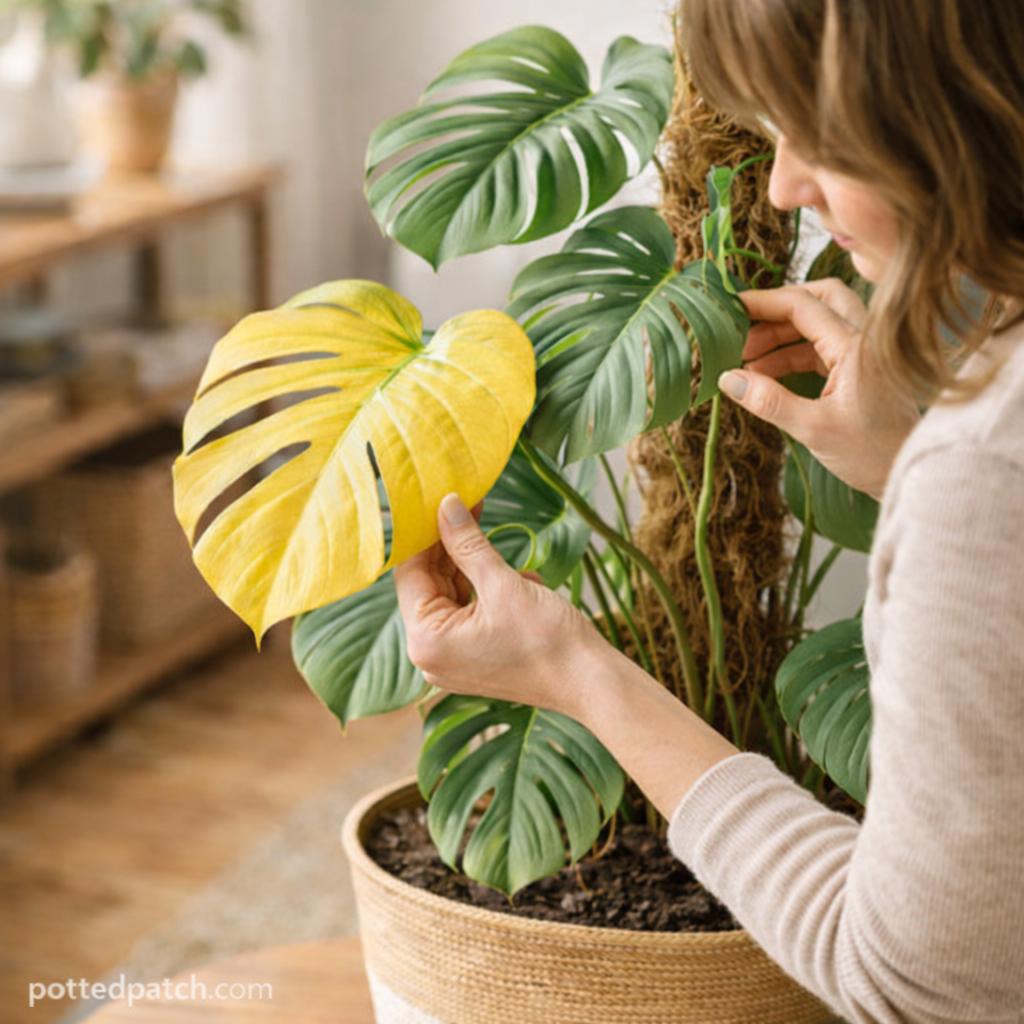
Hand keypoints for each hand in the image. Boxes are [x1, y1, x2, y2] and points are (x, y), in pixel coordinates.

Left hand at [394, 493, 597, 713]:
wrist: (591, 683)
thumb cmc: (549, 641)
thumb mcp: (504, 583)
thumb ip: (468, 543)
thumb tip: (446, 506)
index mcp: (426, 641)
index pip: (410, 573)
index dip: (426, 533)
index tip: (441, 500)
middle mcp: (431, 656)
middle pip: (430, 585)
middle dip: (454, 548)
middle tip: (470, 507)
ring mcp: (452, 660)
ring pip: (453, 596)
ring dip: (479, 570)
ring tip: (507, 556)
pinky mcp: (474, 659)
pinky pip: (470, 613)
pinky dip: (491, 592)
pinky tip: (523, 583)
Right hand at [718, 278, 919, 499]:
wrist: (909, 471)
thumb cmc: (870, 454)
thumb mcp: (813, 429)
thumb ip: (769, 401)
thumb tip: (728, 379)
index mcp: (856, 347)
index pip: (804, 305)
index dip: (764, 303)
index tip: (732, 307)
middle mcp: (864, 340)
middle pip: (819, 298)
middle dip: (778, 308)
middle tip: (744, 327)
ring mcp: (863, 353)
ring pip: (820, 322)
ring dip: (782, 333)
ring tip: (747, 357)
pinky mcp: (859, 370)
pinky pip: (822, 347)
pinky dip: (792, 353)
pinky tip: (766, 373)